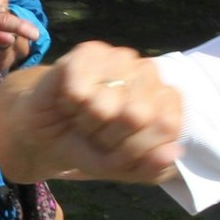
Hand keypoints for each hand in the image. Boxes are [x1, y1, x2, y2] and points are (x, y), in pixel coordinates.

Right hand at [0, 41, 182, 185]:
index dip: (137, 147)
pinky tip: (69, 102)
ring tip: (83, 117)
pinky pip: (80, 92)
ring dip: (87, 122)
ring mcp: (119, 58)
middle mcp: (148, 73)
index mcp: (166, 99)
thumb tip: (173, 154)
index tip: (120, 147)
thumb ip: (150, 167)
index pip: (166, 126)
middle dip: (110, 136)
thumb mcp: (120, 167)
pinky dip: (69, 106)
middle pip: (137, 115)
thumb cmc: (90, 146)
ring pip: (106, 105)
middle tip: (97, 132)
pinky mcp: (88, 52)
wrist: (46, 133)